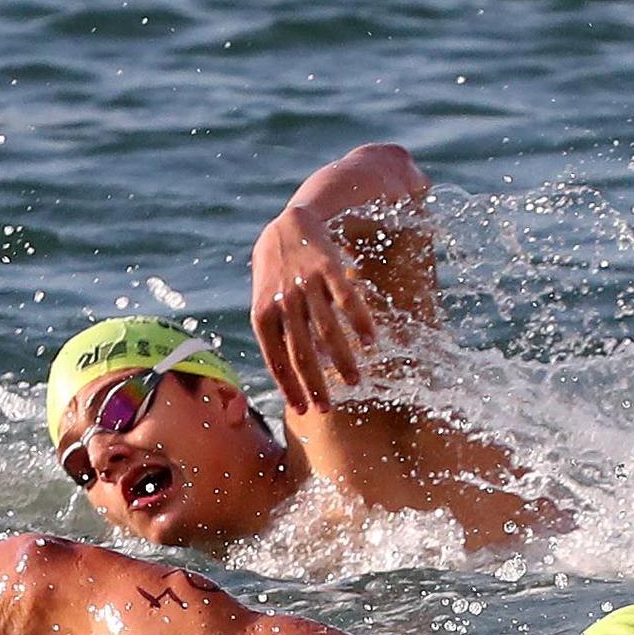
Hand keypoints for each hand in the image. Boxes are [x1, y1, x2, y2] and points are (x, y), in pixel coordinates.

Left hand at [250, 205, 378, 413]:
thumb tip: (301, 369)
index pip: (276, 361)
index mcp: (262, 314)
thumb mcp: (265, 301)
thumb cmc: (274, 272)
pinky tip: (371, 340)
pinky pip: (347, 299)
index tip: (303, 409)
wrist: (288, 225)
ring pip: (327, 331)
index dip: (290, 387)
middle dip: (315, 385)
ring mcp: (306, 285)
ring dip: (342, 360)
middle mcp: (284, 302)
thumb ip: (277, 333)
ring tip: (355, 381)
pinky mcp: (329, 269)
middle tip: (327, 408)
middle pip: (302, 353)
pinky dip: (360, 321)